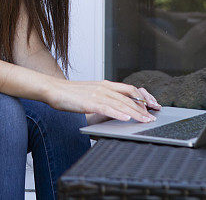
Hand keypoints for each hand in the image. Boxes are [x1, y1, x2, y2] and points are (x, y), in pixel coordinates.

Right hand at [45, 79, 160, 122]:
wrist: (54, 89)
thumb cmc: (70, 93)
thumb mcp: (91, 92)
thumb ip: (104, 97)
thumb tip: (115, 106)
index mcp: (105, 84)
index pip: (130, 90)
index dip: (142, 98)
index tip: (151, 106)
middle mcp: (104, 87)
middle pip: (129, 98)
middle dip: (143, 109)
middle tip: (152, 117)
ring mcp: (97, 94)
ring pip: (121, 104)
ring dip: (135, 113)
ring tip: (145, 120)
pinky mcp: (90, 102)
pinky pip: (107, 108)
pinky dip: (118, 114)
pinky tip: (126, 119)